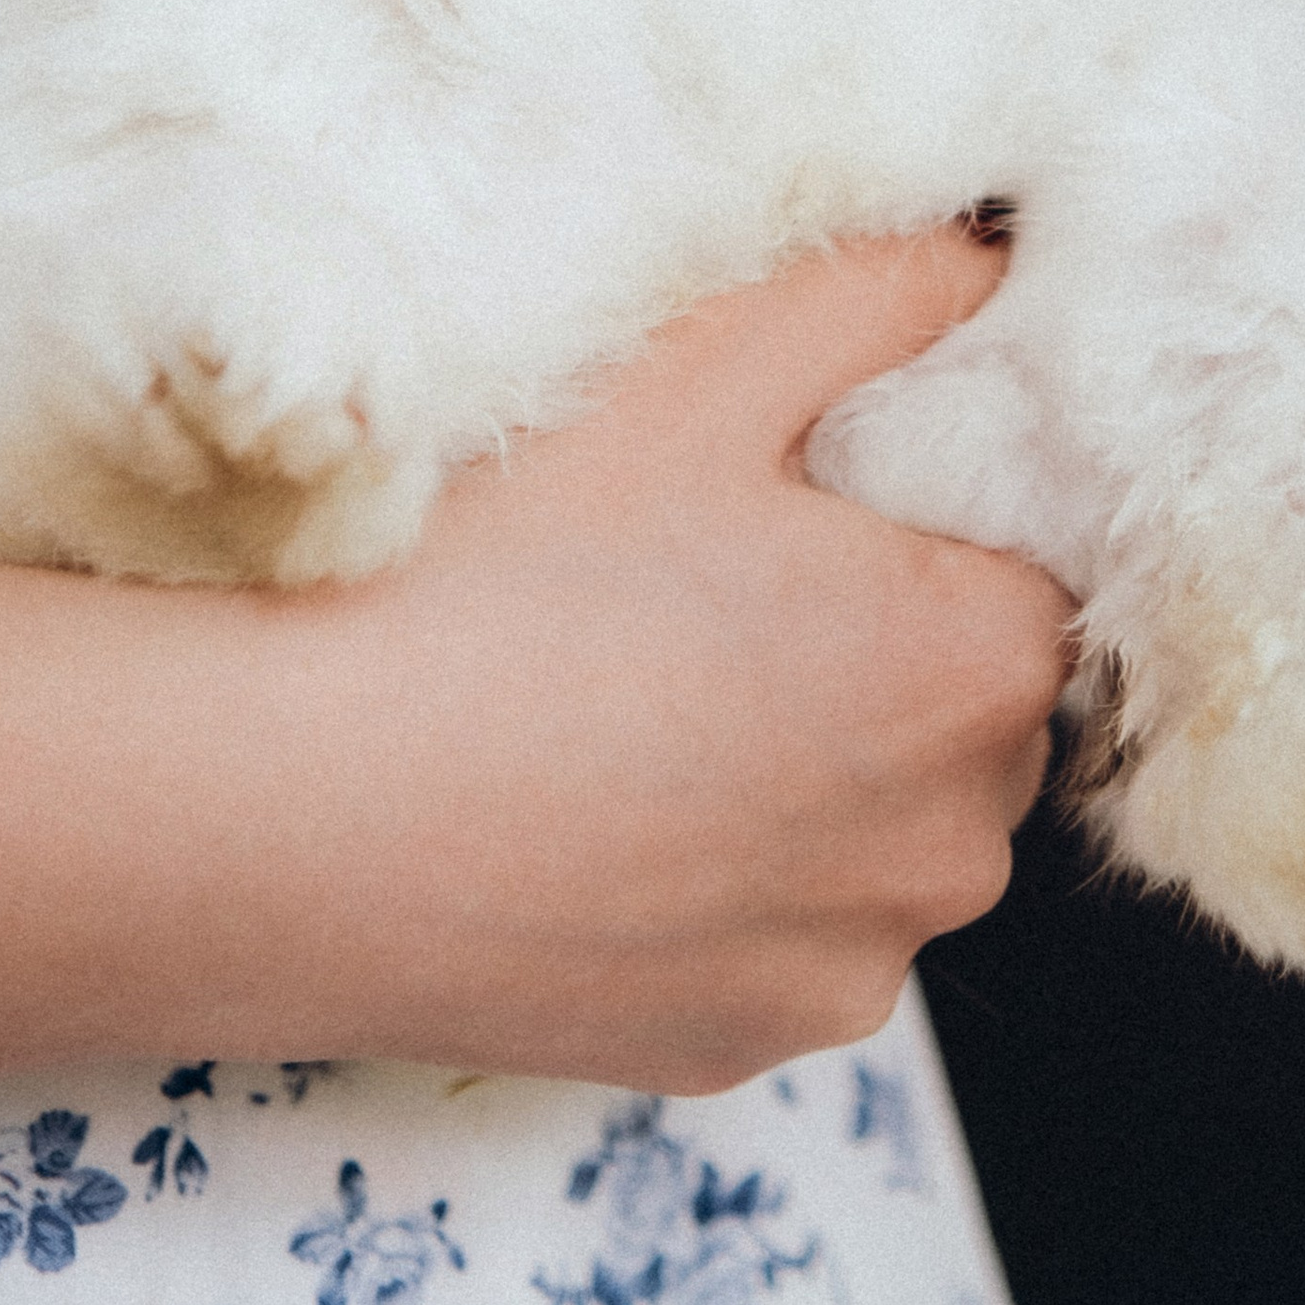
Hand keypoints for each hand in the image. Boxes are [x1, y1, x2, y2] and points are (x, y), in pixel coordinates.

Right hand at [0, 224, 1068, 1097]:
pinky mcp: (724, 1050)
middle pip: (976, 712)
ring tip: (641, 685)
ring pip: (883, 834)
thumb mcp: (702, 368)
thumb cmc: (489, 571)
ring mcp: (834, 972)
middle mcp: (945, 850)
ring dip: (817, 768)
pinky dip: (726, 876)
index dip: (940, 518)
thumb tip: (993, 254)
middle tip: (717, 571)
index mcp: (969, 670)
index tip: (820, 490)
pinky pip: (783, 935)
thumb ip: (885, 293)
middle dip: (890, 642)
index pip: (1039, 571)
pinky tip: (597, 799)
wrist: (265, 810)